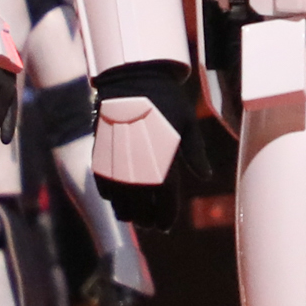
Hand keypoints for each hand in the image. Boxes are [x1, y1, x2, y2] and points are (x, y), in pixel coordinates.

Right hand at [93, 64, 207, 223]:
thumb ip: (195, 153)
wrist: (131, 79)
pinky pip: (103, 187)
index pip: (164, 205)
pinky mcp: (100, 157)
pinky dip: (111, 196)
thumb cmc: (165, 99)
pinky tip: (118, 196)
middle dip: (146, 220)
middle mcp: (138, 171)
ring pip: (119, 204)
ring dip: (127, 212)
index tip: (165, 226)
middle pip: (140, 210)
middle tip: (150, 222)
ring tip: (134, 213)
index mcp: (162, 166)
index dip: (165, 218)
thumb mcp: (188, 123)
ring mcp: (116, 166)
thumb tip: (205, 176)